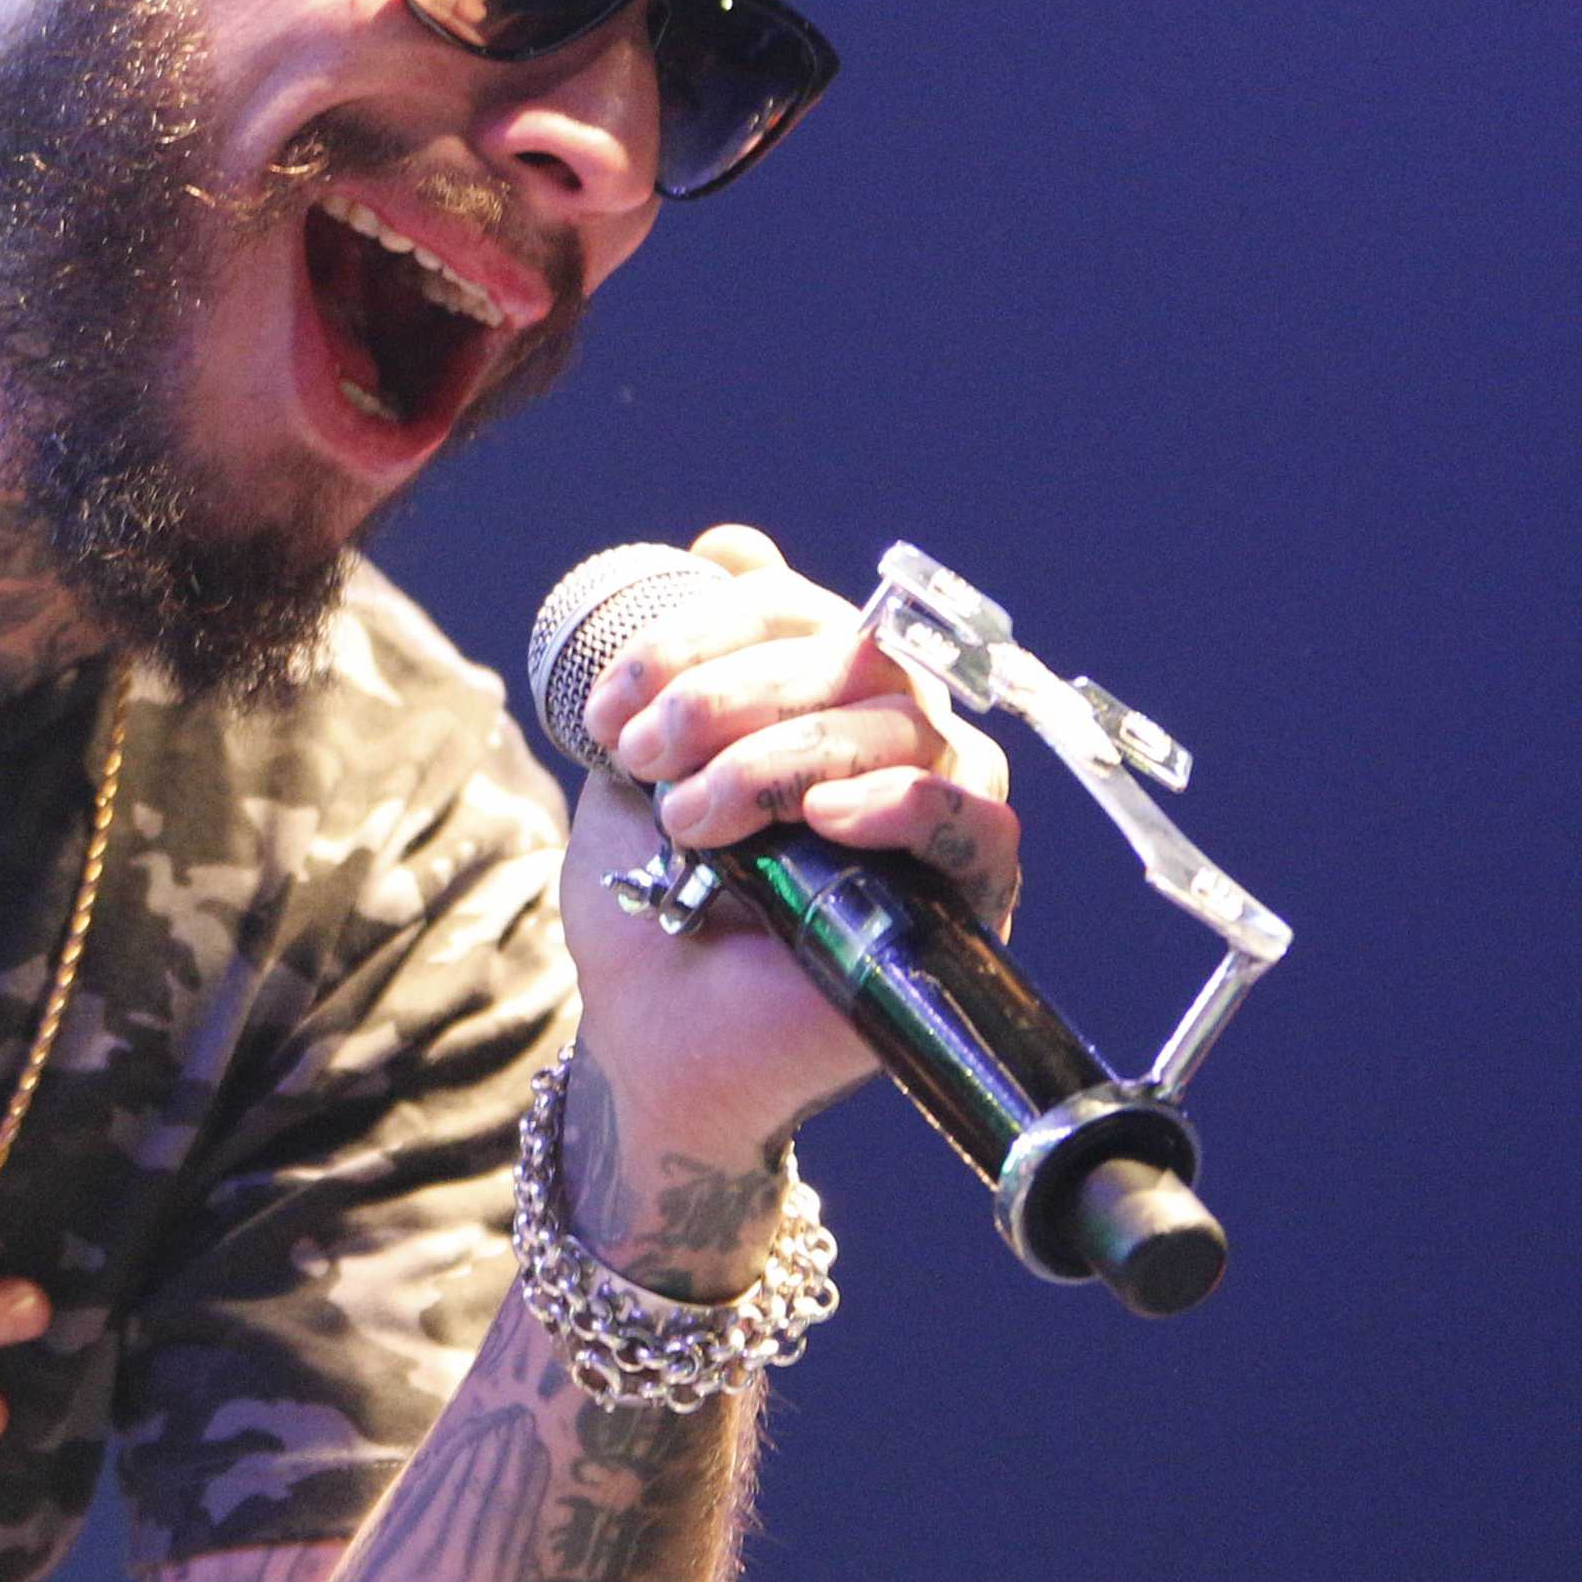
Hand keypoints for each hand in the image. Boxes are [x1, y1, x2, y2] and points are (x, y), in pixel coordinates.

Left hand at [551, 524, 1022, 1220]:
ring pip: (897, 723)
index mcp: (811, 694)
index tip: (608, 709)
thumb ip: (673, 670)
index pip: (789, 608)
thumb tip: (729, 541)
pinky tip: (824, 819)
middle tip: (645, 756)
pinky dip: (899, 801)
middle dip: (725, 693)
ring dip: (776, 757)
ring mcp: (935, 808)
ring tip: (694, 819)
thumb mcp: (636, 770)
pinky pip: (974, 816)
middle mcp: (887, 734)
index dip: (697, 634)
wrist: (659, 1041)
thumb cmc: (650, 907)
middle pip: (847, 651)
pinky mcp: (971, 892)